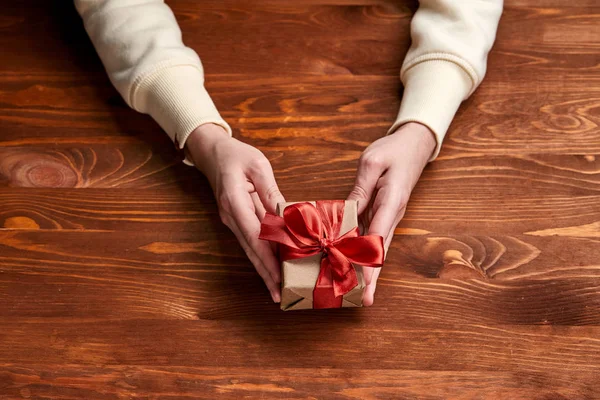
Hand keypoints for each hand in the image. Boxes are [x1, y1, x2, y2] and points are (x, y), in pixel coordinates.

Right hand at [185, 124, 284, 302]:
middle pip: (250, 250)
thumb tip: (286, 215)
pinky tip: (273, 267)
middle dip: (265, 273)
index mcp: (234, 201)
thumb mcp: (258, 166)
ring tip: (277, 288)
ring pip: (250, 249)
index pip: (254, 236)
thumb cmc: (236, 155)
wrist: (212, 152)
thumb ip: (272, 191)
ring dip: (263, 268)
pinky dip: (262, 255)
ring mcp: (231, 220)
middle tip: (278, 295)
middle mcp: (230, 216)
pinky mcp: (236, 220)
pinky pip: (251, 241)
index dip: (267, 259)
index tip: (278, 277)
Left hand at [347, 122, 435, 305]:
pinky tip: (354, 266)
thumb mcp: (371, 163)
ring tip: (358, 294)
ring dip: (369, 271)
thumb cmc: (393, 151)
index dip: (370, 262)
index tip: (364, 283)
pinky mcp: (384, 216)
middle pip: (381, 251)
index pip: (379, 238)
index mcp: (391, 202)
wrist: (414, 145)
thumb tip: (345, 213)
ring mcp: (389, 218)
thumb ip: (359, 189)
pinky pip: (374, 239)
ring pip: (378, 249)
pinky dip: (364, 254)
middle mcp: (393, 215)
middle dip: (372, 277)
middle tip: (364, 301)